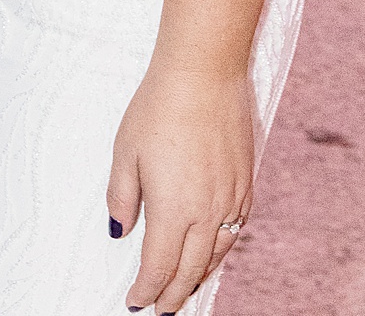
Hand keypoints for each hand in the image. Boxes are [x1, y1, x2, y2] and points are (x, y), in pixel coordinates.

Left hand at [106, 61, 253, 311]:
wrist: (204, 72)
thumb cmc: (159, 106)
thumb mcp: (126, 151)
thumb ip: (122, 197)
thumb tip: (120, 232)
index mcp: (174, 209)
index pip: (160, 267)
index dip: (146, 290)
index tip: (134, 302)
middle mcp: (207, 212)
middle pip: (191, 270)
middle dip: (173, 295)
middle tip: (160, 310)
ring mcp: (230, 199)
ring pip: (216, 255)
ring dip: (199, 278)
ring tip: (184, 291)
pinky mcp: (245, 183)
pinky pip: (235, 231)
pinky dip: (221, 251)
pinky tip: (212, 252)